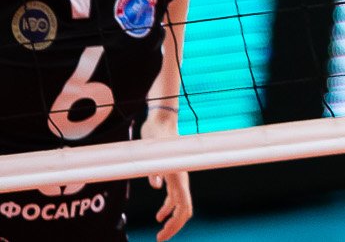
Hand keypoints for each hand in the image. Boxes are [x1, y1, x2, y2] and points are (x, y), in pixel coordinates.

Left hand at [141, 110, 192, 238]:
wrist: (161, 123)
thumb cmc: (158, 138)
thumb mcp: (152, 154)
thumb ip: (155, 169)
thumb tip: (156, 184)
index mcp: (179, 178)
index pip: (183, 208)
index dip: (175, 225)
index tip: (161, 236)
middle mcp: (181, 180)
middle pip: (183, 210)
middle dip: (174, 226)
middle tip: (160, 237)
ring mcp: (177, 178)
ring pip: (179, 204)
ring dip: (171, 218)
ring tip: (159, 228)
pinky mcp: (170, 174)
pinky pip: (173, 196)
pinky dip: (167, 207)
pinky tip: (158, 215)